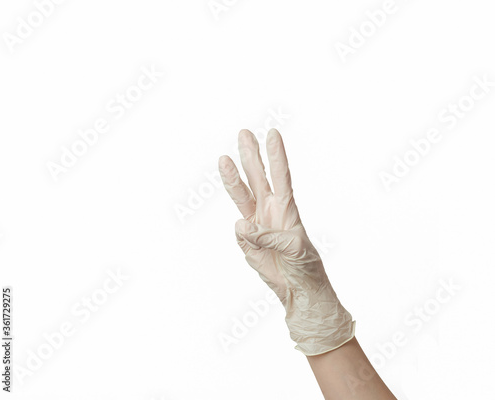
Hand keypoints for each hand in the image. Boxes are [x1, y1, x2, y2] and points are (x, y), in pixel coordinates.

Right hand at [219, 129, 354, 355]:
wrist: (298, 290)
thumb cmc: (305, 267)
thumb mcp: (294, 249)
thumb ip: (267, 236)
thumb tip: (240, 225)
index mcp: (287, 209)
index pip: (281, 176)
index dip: (276, 155)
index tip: (273, 133)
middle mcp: (270, 211)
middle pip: (258, 178)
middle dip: (250, 156)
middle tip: (244, 133)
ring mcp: (257, 225)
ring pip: (242, 196)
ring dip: (233, 178)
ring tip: (224, 158)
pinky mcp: (247, 242)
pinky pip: (240, 234)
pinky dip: (242, 236)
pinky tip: (250, 242)